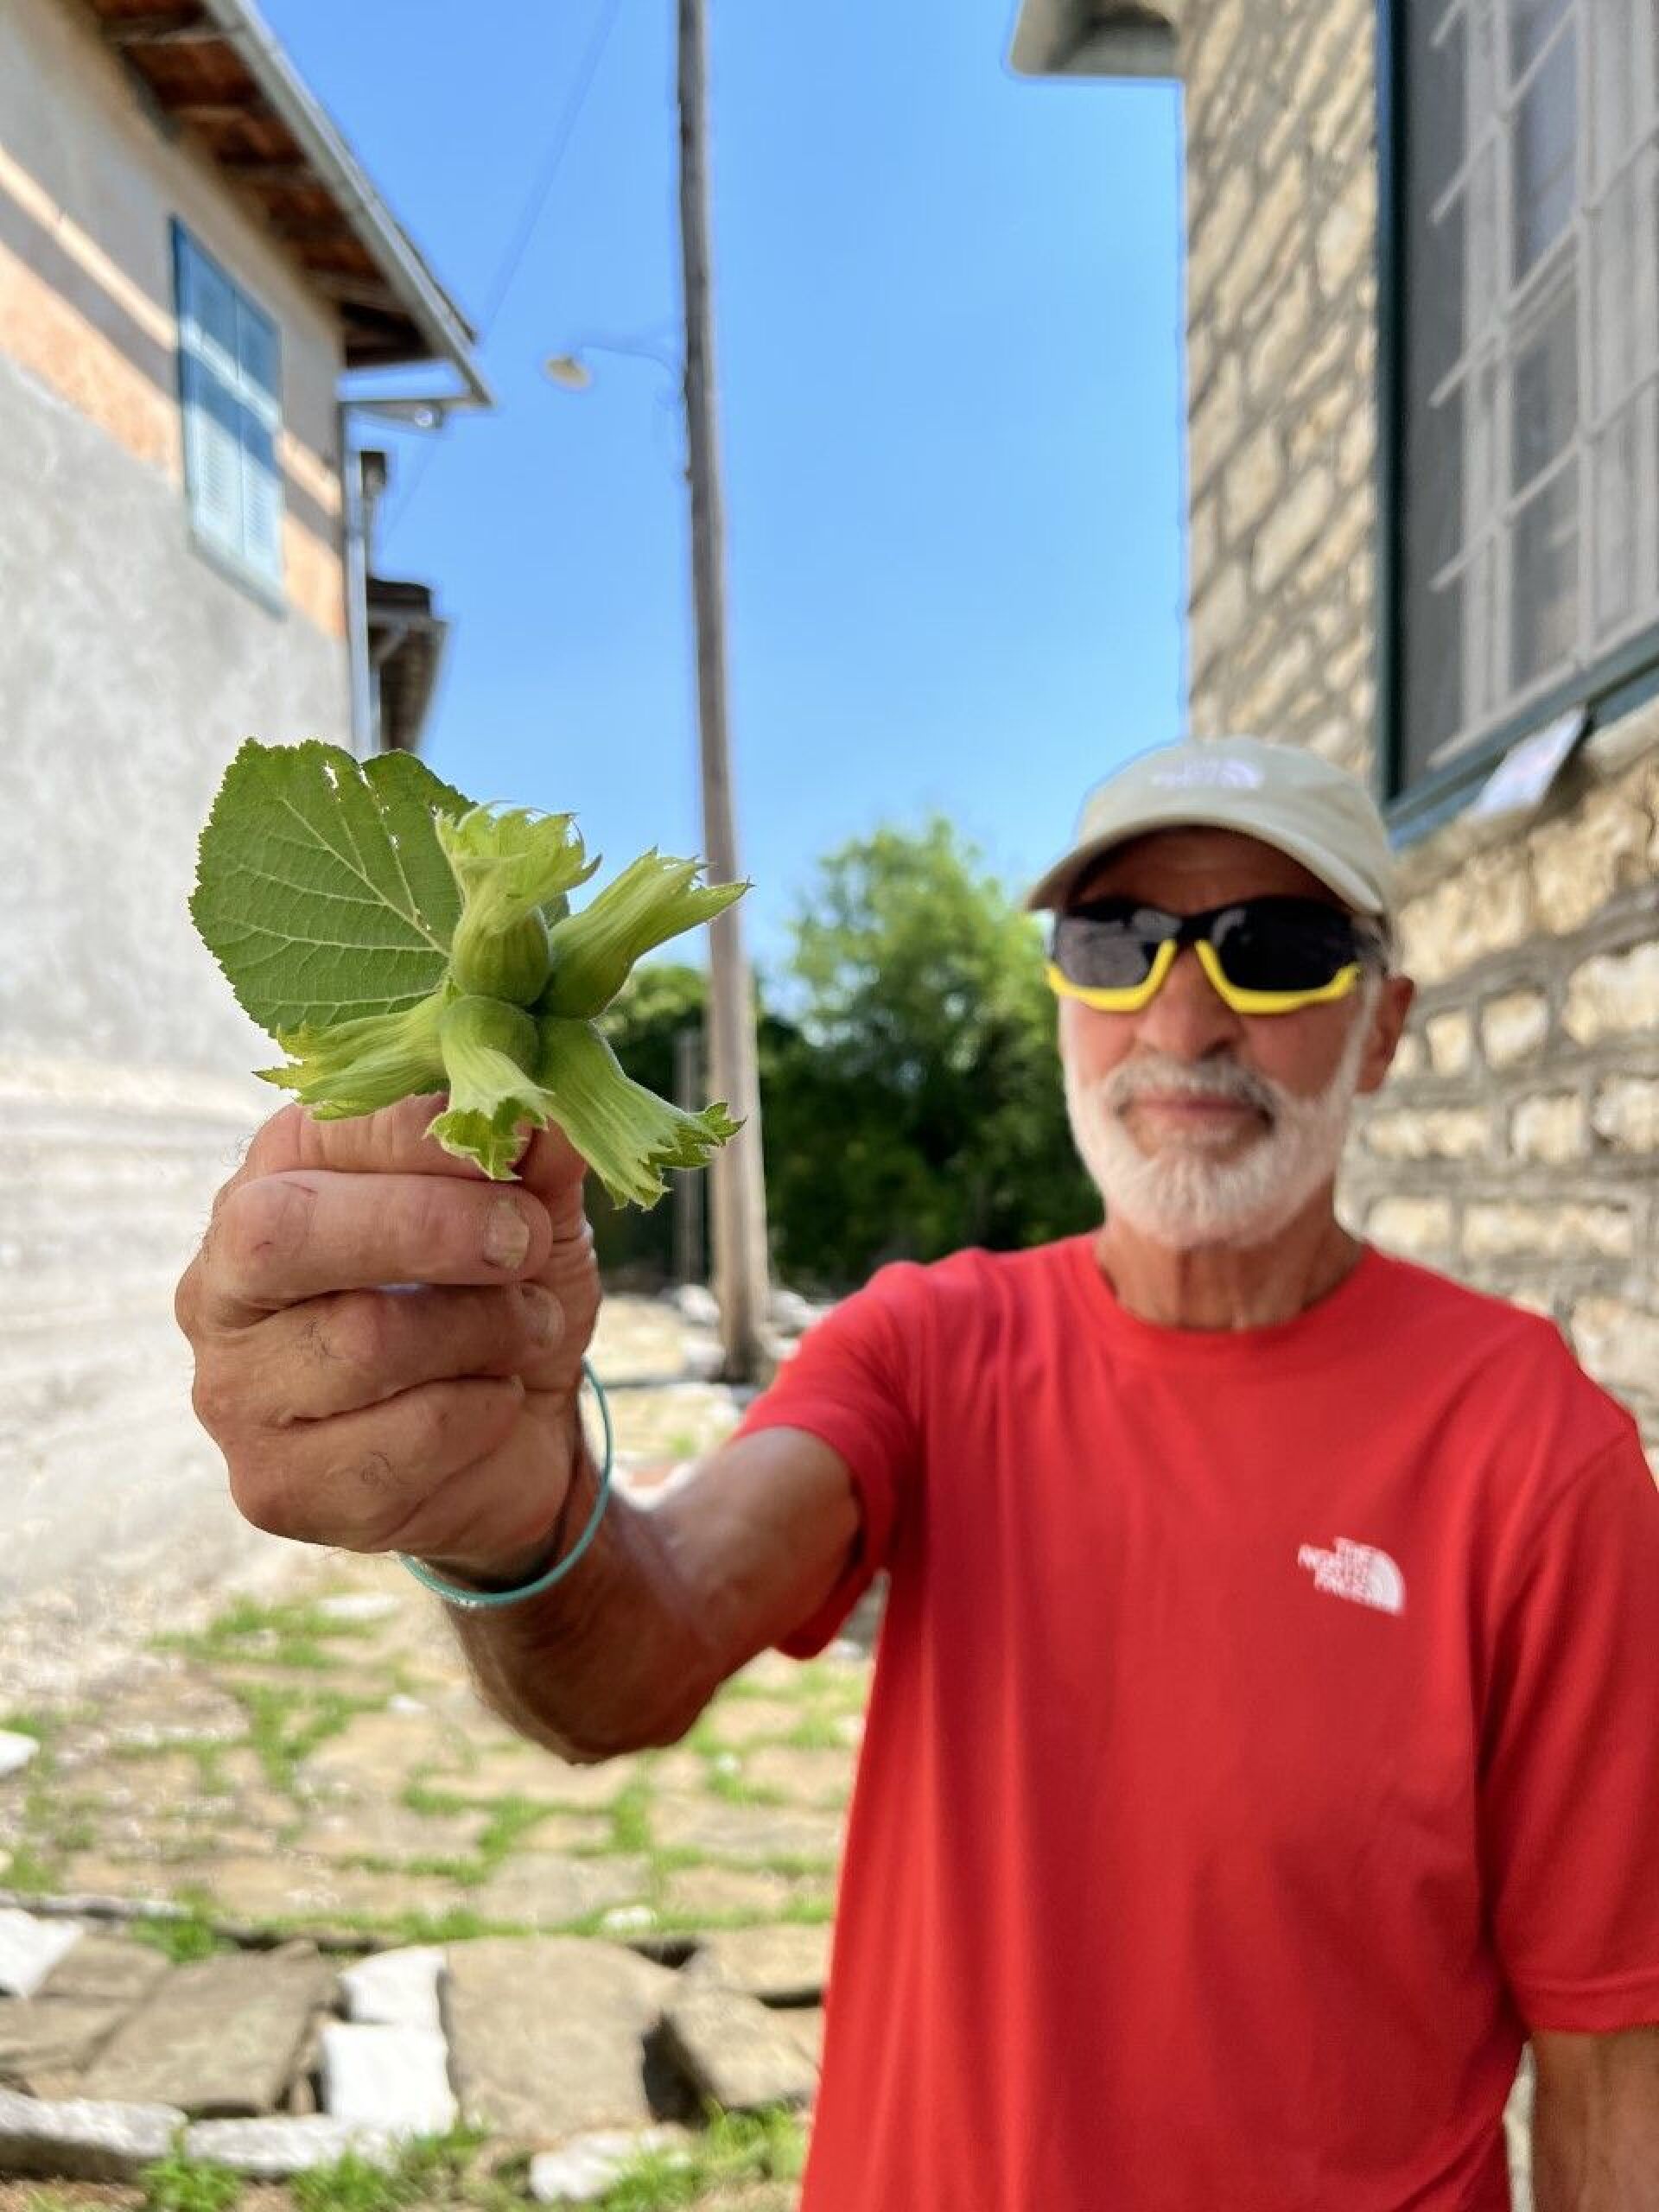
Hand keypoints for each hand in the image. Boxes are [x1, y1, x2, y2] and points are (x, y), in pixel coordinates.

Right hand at [174, 1095, 601, 1584]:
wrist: (511, 1447)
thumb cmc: (498, 1300)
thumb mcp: (533, 1214)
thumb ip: (532, 1158)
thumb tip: (541, 1111)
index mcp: (272, 1182)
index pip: (318, 1130)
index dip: (426, 1134)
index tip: (520, 1143)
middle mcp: (222, 1283)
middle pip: (285, 1232)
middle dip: (429, 1227)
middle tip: (527, 1239)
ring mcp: (235, 1392)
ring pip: (363, 1339)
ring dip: (486, 1328)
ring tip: (532, 1326)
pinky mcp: (274, 1486)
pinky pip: (399, 1439)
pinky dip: (483, 1412)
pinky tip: (495, 1401)